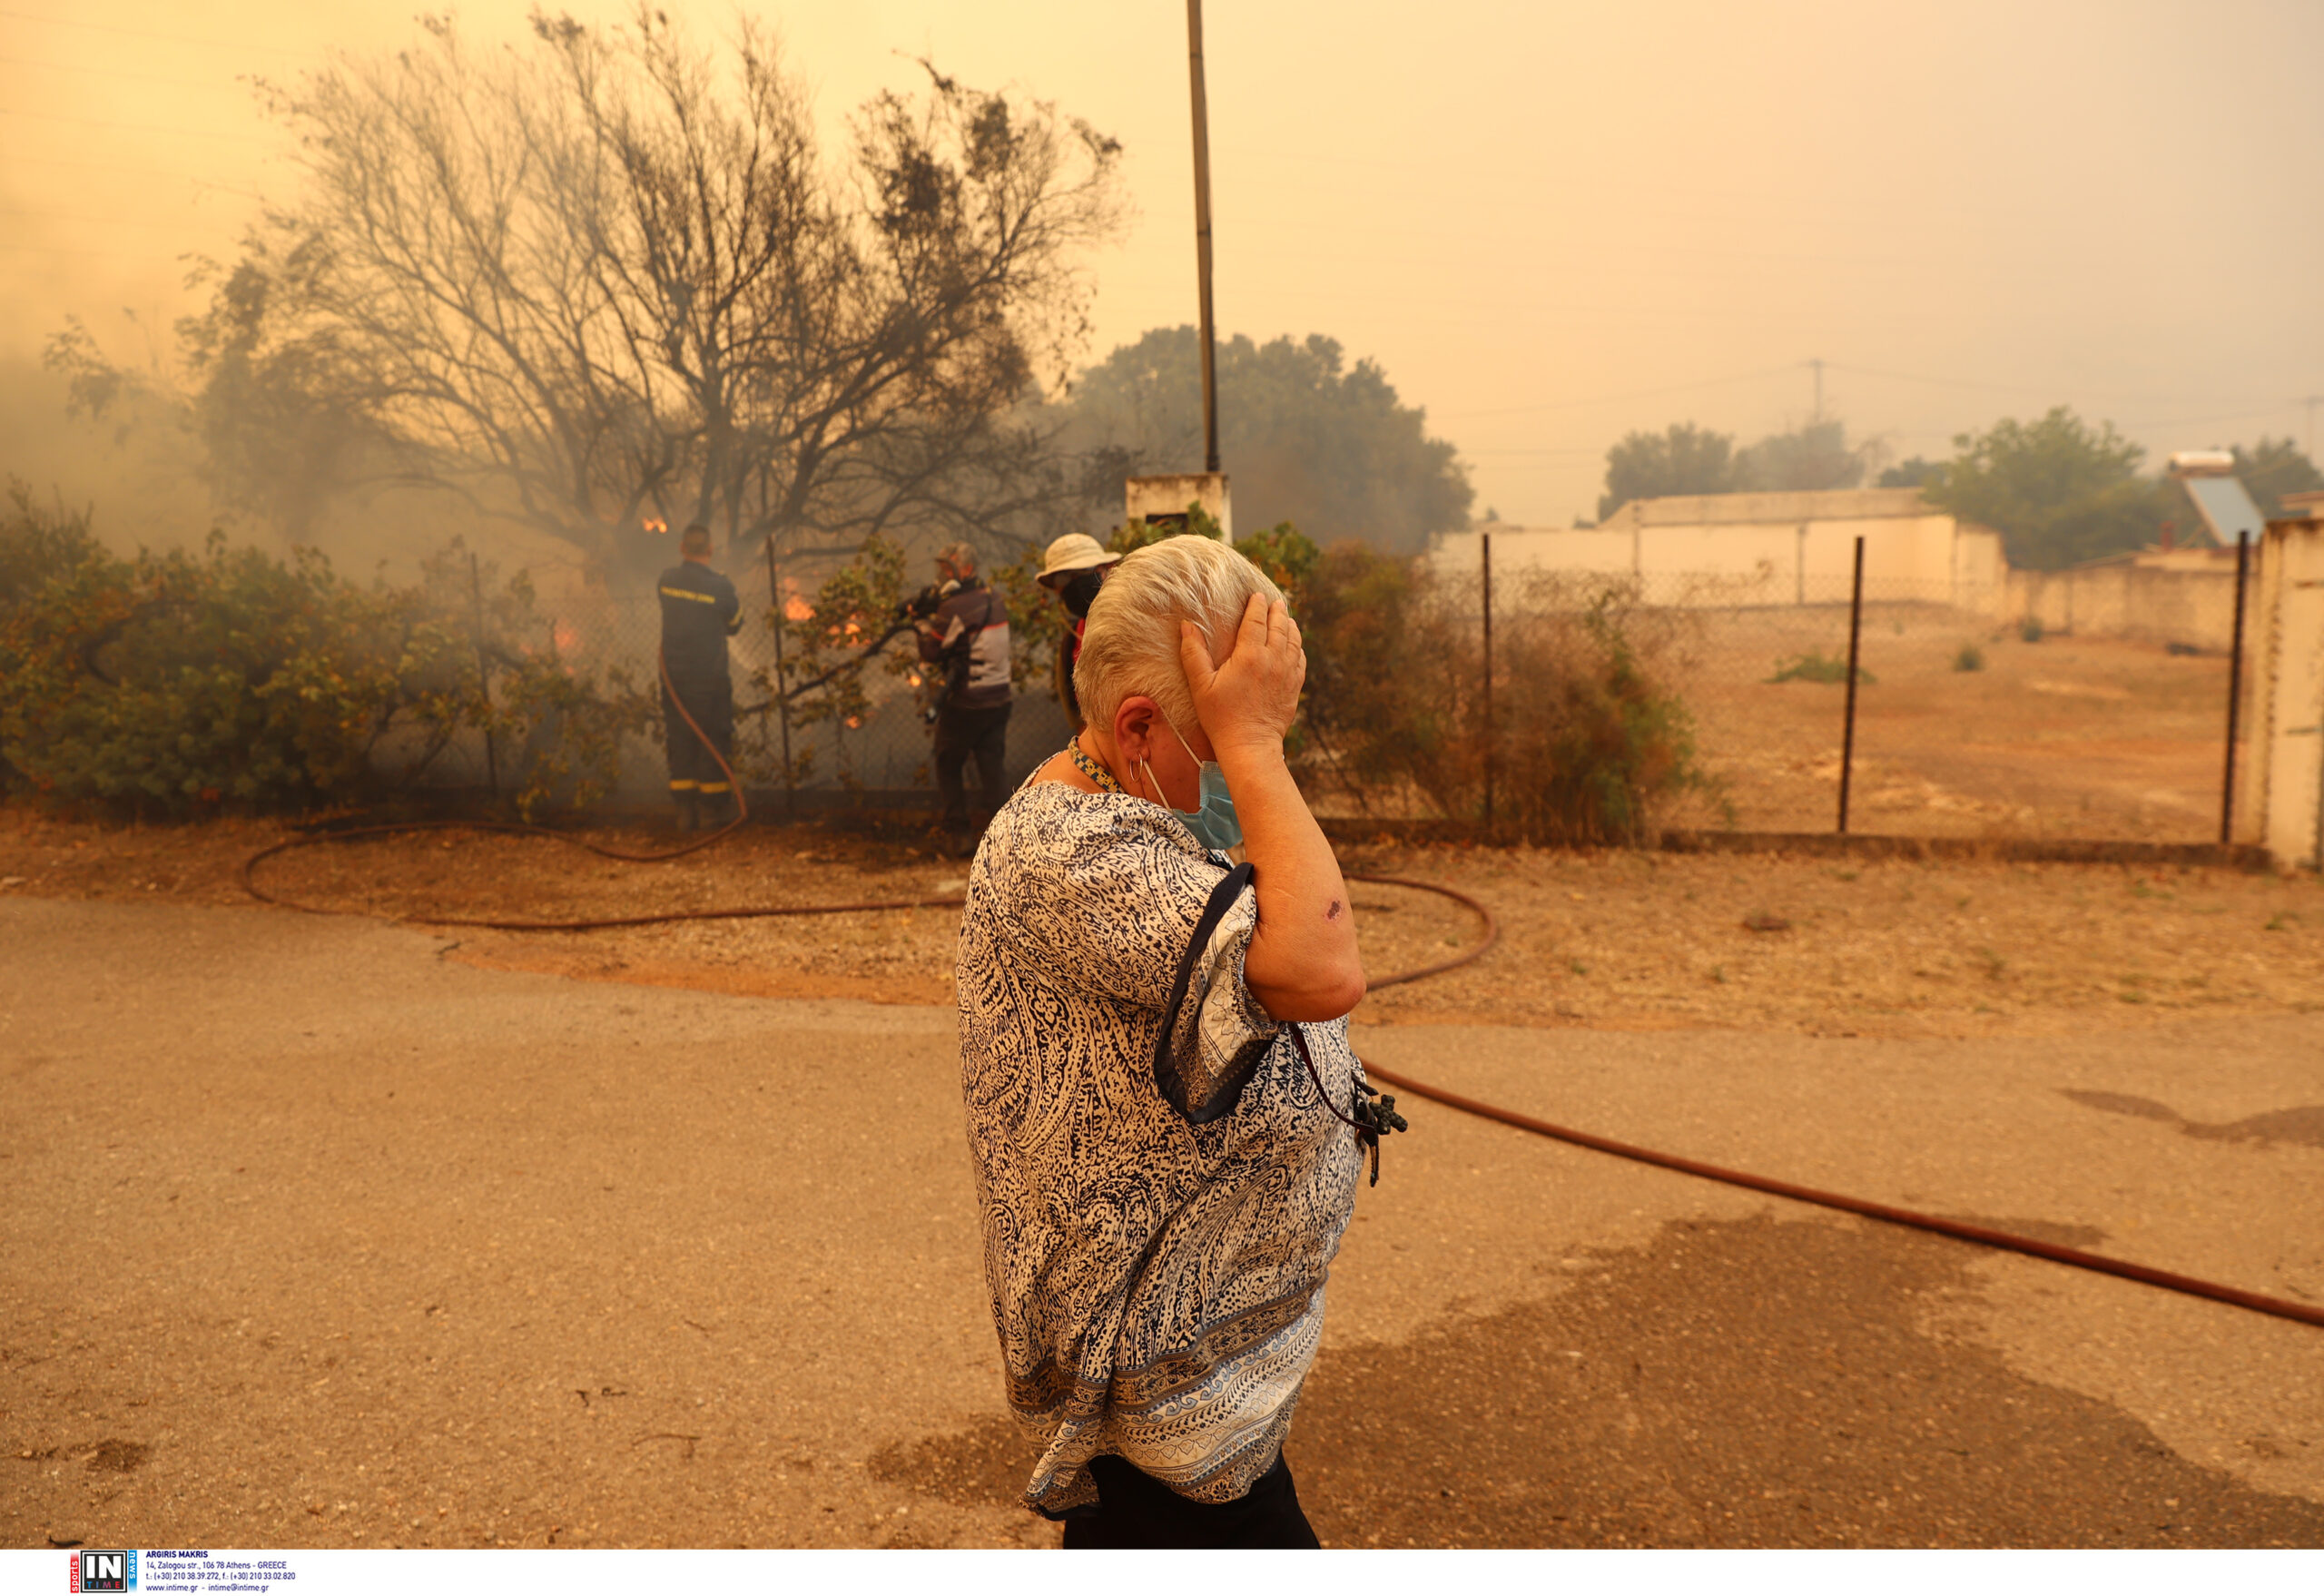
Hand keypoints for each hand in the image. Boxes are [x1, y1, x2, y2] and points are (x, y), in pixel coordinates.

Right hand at [1179, 595, 1304, 757]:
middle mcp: (1273, 660)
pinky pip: (1300, 659)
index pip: (1256, 621)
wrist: (1250, 745)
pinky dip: (1298, 646)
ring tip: (1287, 617)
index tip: (1257, 595)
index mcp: (1250, 655)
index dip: (1256, 606)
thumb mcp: (1201, 686)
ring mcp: (1287, 673)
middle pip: (1278, 626)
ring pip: (1293, 641)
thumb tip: (1187, 626)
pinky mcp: (1295, 687)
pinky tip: (1295, 644)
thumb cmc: (1221, 717)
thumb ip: (1193, 653)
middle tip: (1275, 601)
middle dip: (1276, 611)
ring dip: (1290, 626)